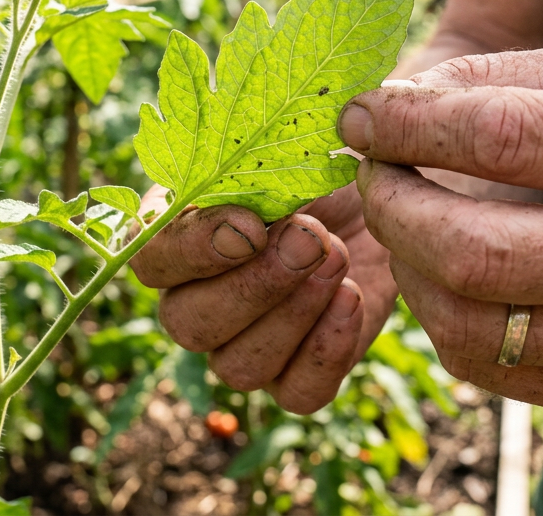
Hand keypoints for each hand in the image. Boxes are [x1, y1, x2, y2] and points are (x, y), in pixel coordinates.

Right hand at [130, 184, 395, 412]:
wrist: (393, 197)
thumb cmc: (328, 162)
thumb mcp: (291, 148)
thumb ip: (251, 165)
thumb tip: (247, 198)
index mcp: (178, 238)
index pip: (150, 260)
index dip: (193, 250)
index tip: (252, 224)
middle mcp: (198, 300)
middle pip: (188, 324)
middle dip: (254, 285)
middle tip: (311, 239)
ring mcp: (246, 346)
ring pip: (238, 367)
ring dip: (292, 315)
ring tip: (338, 257)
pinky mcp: (300, 376)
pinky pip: (297, 393)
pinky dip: (326, 351)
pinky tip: (354, 298)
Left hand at [339, 41, 542, 410]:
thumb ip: (495, 78)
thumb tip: (386, 105)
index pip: (495, 138)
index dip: (404, 127)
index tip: (359, 116)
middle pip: (470, 252)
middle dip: (392, 207)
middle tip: (372, 173)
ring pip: (466, 324)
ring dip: (407, 265)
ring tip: (405, 219)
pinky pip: (487, 366)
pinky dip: (441, 314)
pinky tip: (444, 270)